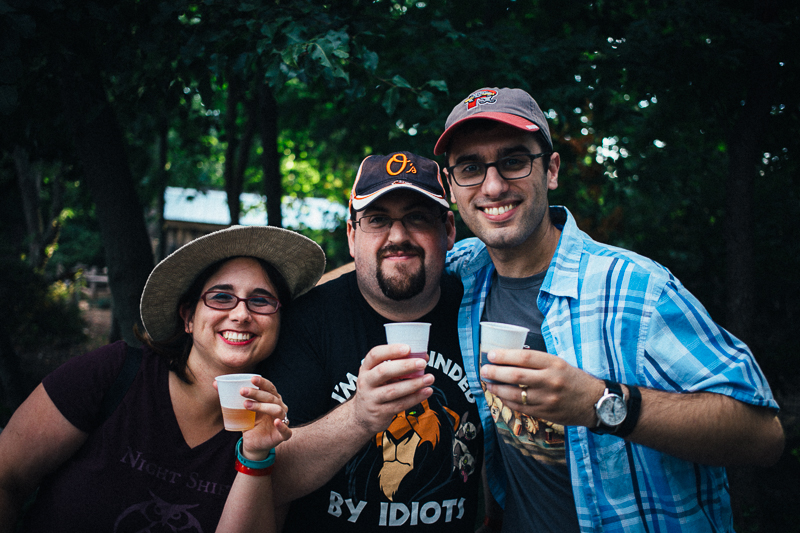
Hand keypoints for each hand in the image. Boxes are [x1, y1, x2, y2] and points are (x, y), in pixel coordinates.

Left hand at [238, 375, 292, 460]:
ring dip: (262, 406)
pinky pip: (286, 430)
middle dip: (257, 393)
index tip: (251, 379)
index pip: (269, 387)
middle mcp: (280, 407)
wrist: (253, 443)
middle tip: (242, 391)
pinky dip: (282, 425)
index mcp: (272, 399)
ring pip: (277, 410)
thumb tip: (214, 383)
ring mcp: (283, 420)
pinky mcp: (283, 435)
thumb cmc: (249, 422)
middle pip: (271, 397)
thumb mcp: (240, 409)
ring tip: (246, 405)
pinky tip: (276, 422)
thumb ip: (230, 396)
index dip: (262, 382)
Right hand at [348, 343, 434, 434]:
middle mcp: (366, 382)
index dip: (391, 350)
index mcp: (366, 368)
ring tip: (429, 378)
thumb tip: (423, 357)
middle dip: (405, 366)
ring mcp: (371, 398)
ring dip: (414, 384)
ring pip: (393, 390)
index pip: (375, 355)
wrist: (363, 416)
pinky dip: (415, 398)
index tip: (408, 348)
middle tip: (422, 363)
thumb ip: (398, 365)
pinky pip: (399, 405)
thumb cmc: (376, 389)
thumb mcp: (379, 375)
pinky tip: (426, 392)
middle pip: (383, 372)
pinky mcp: (380, 412)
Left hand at [481, 348, 603, 427]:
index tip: (492, 355)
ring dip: (497, 388)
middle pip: (516, 376)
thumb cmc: (574, 379)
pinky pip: (520, 407)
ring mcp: (547, 399)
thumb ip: (537, 361)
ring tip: (488, 383)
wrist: (594, 402)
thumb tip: (509, 358)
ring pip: (515, 394)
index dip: (505, 356)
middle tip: (484, 369)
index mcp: (554, 364)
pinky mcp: (545, 413)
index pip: (524, 357)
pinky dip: (507, 400)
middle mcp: (550, 381)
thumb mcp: (559, 363)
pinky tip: (500, 395)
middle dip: (495, 372)